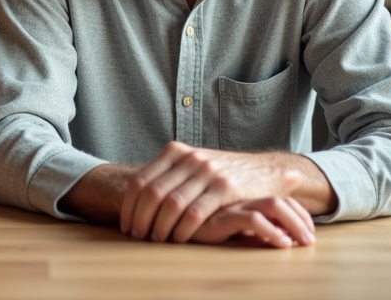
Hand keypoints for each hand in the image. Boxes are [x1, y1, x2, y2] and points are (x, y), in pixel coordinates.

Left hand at [120, 142, 316, 245]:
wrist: (264, 171)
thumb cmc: (222, 173)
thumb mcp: (193, 164)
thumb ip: (168, 174)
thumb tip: (135, 197)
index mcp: (175, 151)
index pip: (141, 181)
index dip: (129, 207)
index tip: (126, 225)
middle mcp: (189, 158)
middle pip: (152, 193)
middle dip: (140, 219)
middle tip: (137, 237)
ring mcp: (207, 171)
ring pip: (172, 203)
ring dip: (160, 226)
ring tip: (156, 240)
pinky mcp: (225, 187)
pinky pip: (196, 212)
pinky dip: (183, 229)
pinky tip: (179, 239)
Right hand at [188, 197, 314, 247]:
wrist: (167, 215)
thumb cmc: (195, 217)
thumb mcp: (223, 213)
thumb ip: (243, 214)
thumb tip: (277, 232)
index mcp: (240, 186)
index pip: (281, 196)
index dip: (299, 213)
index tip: (309, 232)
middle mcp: (239, 188)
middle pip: (282, 198)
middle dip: (302, 220)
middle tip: (311, 240)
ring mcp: (230, 198)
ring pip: (275, 205)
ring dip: (295, 224)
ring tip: (303, 243)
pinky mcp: (221, 214)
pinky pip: (255, 220)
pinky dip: (273, 232)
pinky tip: (281, 243)